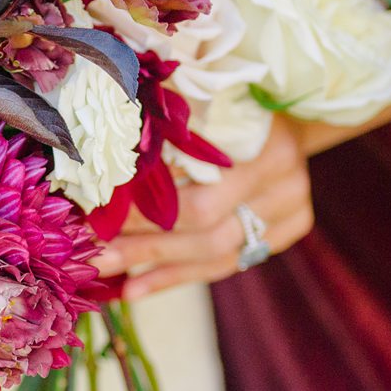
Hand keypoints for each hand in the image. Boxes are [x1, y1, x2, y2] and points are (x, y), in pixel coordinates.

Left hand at [96, 117, 313, 296]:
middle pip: (206, 224)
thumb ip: (169, 130)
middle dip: (146, 242)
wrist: (294, 112)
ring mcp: (291, 209)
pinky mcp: (288, 230)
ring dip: (156, 266)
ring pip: (216, 253)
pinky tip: (137, 288)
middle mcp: (285, 181)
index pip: (197, 188)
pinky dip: (178, 276)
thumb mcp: (205, 104)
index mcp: (264, 143)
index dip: (146, 205)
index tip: (98, 212)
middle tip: (96, 254)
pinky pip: (226, 263)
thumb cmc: (234, 102)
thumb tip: (106, 162)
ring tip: (110, 276)